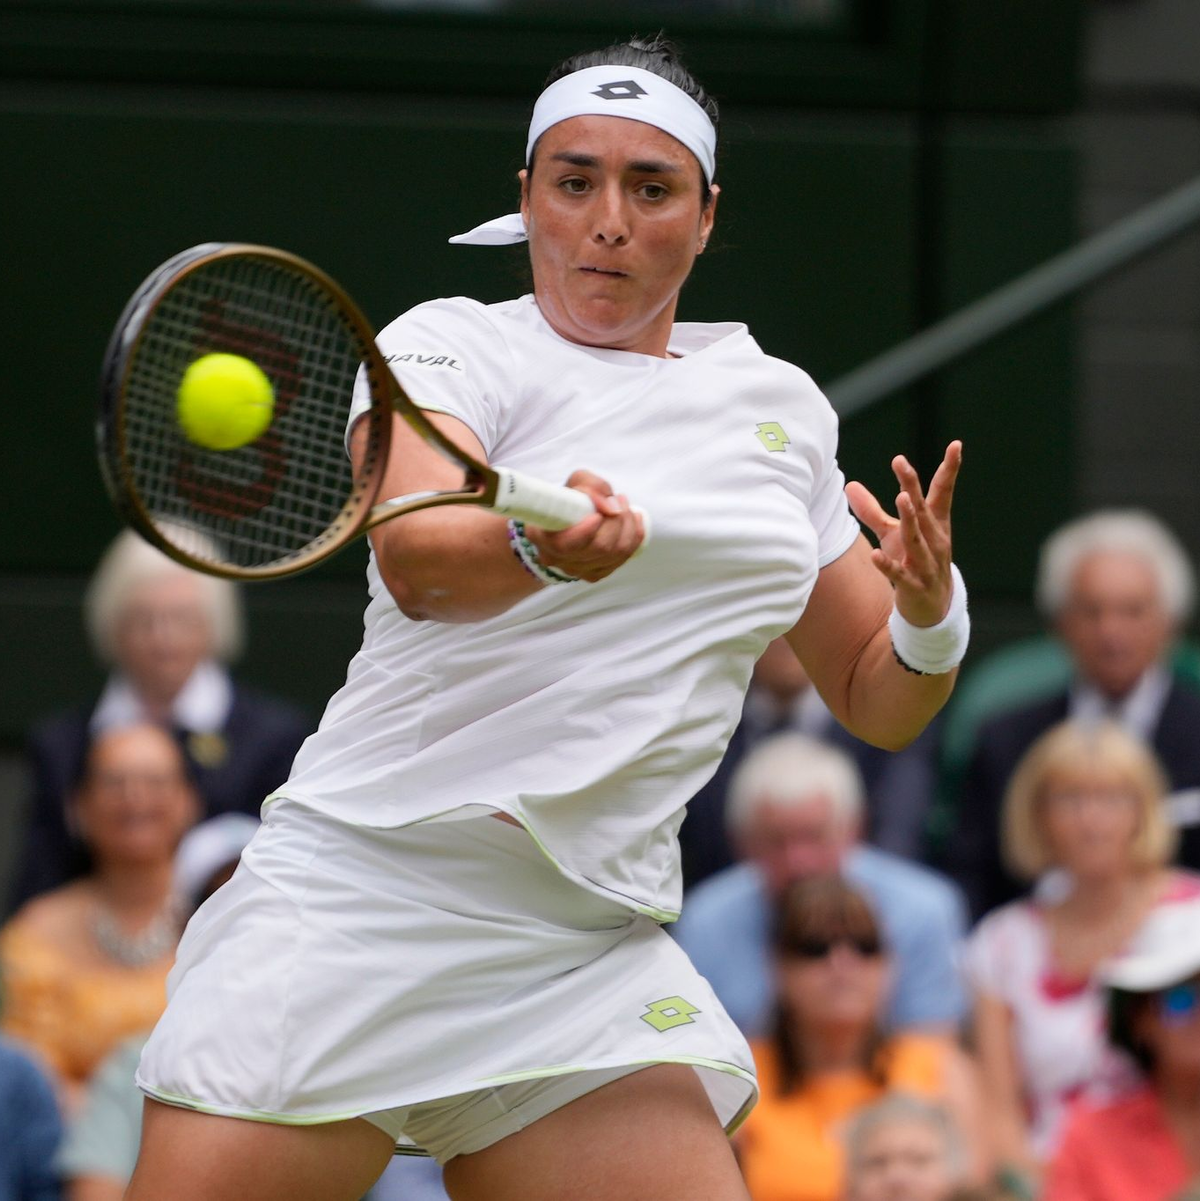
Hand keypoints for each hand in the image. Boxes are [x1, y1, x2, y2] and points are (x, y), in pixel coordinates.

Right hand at [524, 469, 644, 582]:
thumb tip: (612, 507)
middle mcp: (556, 558)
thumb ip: (593, 487)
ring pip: (614, 554)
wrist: (569, 518)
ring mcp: (577, 570)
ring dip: (628, 526)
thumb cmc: (570, 499)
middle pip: (599, 548)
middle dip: (616, 521)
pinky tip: (633, 520)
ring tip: (625, 506)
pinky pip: (623, 559)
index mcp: (541, 536)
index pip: (565, 545)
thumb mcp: (576, 482)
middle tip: (619, 499)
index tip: (598, 514)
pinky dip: (634, 537)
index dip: (586, 531)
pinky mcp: (595, 574)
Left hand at [844, 441, 961, 626]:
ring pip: (916, 539)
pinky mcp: (914, 585)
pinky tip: (877, 556)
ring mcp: (926, 563)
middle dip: (912, 487)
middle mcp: (934, 540)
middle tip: (902, 463)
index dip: (949, 469)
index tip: (956, 445)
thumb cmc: (914, 562)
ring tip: (901, 498)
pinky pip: (900, 574)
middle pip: (923, 509)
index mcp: (934, 524)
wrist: (932, 608)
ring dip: (910, 519)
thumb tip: (848, 485)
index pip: (942, 492)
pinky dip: (889, 566)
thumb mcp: (893, 534)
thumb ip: (871, 511)